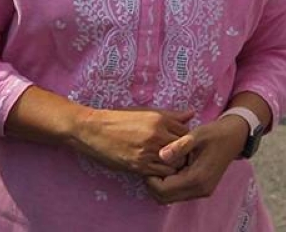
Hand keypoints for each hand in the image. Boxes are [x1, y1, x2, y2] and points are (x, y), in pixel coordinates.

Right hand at [74, 108, 194, 177]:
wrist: (94, 130)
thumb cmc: (119, 119)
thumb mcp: (145, 112)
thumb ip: (170, 115)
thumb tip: (191, 114)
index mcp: (159, 119)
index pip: (186, 132)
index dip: (186, 138)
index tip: (181, 142)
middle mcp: (156, 135)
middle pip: (184, 149)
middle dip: (184, 153)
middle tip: (179, 155)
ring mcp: (148, 152)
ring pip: (175, 163)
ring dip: (174, 164)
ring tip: (168, 162)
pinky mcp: (139, 166)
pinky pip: (161, 173)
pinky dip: (163, 172)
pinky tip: (157, 167)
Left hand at [145, 115, 247, 204]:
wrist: (234, 137)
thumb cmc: (215, 133)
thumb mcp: (197, 134)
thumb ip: (179, 145)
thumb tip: (161, 155)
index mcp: (197, 178)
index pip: (163, 189)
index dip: (150, 179)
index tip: (147, 162)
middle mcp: (200, 189)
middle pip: (164, 198)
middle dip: (152, 184)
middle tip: (150, 165)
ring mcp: (202, 191)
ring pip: (170, 197)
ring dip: (160, 185)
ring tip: (158, 165)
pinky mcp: (202, 189)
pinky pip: (179, 193)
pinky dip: (169, 184)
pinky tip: (169, 168)